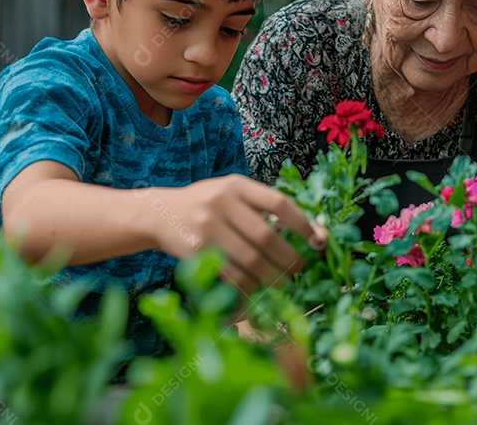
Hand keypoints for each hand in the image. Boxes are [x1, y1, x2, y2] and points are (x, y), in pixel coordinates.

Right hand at [152, 174, 325, 290]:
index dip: (302, 223)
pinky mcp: (195, 250)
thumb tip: (309, 231)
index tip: (317, 240)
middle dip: (289, 258)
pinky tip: (256, 291)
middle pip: (266, 236)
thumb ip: (262, 207)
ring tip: (282, 283)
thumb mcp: (232, 194)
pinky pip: (230, 275)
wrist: (159, 213)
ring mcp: (207, 227)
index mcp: (237, 185)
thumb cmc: (206, 206)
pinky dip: (248, 287)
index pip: (278, 203)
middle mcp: (221, 202)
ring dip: (272, 277)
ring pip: (250, 260)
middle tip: (300, 270)